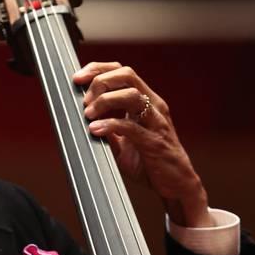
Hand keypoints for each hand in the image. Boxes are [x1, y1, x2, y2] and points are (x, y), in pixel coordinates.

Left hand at [73, 62, 213, 226]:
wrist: (176, 184)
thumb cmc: (151, 162)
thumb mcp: (124, 142)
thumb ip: (108, 129)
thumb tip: (83, 121)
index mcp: (146, 102)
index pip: (122, 72)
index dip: (98, 69)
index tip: (77, 79)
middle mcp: (153, 106)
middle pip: (127, 75)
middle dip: (100, 81)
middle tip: (84, 100)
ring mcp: (156, 122)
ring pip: (132, 95)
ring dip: (105, 101)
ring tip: (89, 114)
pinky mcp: (155, 142)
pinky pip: (132, 127)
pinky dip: (110, 125)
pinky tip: (96, 130)